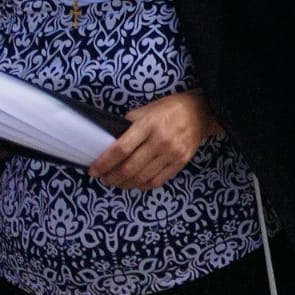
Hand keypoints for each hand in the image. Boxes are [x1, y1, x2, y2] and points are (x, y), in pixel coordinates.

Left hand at [90, 91, 217, 189]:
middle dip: (111, 177)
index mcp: (149, 124)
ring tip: (116, 182)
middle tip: (103, 178)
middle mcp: (161, 140)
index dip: (104, 162)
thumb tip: (108, 143)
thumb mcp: (146, 110)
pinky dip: (142, 185)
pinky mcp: (180, 162)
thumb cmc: (168, 109)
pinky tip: (134, 183)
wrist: (200, 112)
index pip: (121, 149)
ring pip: (142, 178)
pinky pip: (157, 181)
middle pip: (130, 168)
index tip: (94, 170)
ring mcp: (172, 153)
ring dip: (124, 184)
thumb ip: (128, 126)